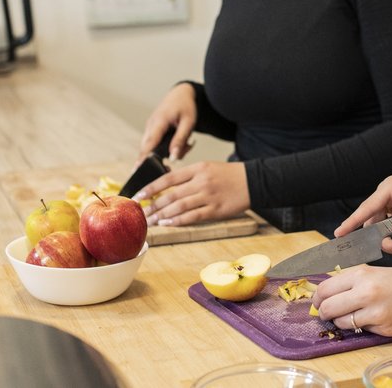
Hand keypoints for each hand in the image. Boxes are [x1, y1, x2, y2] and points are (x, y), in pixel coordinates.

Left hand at [134, 161, 249, 225]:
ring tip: (151, 221)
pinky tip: (168, 224)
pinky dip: (178, 221)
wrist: (253, 181)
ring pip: (179, 207)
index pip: (168, 178)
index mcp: (197, 168)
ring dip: (162, 215)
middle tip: (141, 213)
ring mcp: (208, 196)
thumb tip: (166, 188)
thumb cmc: (228, 175)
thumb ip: (188, 176)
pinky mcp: (216, 209)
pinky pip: (193, 216)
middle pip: (171, 195)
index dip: (151, 188)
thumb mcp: (207, 167)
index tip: (139, 195)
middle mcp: (201, 181)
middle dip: (153, 205)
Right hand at [140, 83, 196, 161]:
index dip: (143, 158)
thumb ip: (180, 140)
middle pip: (148, 148)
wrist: (181, 93)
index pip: (149, 144)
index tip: (137, 170)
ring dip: (167, 151)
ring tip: (186, 144)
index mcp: (159, 121)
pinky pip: (155, 143)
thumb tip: (173, 157)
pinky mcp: (152, 130)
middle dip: (161, 158)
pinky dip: (165, 147)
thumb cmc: (186, 106)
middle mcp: (151, 125)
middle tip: (178, 159)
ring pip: (152, 147)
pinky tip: (180, 143)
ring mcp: (150, 127)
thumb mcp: (188, 123)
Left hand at [313, 264, 391, 336]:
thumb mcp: (378, 273)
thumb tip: (329, 294)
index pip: (325, 288)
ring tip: (355, 315)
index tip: (319, 301)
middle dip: (324, 312)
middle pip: (327, 307)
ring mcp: (375, 313)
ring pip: (341, 322)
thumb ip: (354, 282)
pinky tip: (376, 319)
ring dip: (343, 322)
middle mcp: (366, 292)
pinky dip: (363, 327)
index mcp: (363, 274)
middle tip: (328, 313)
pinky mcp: (385, 329)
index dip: (318, 297)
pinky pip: (362, 330)